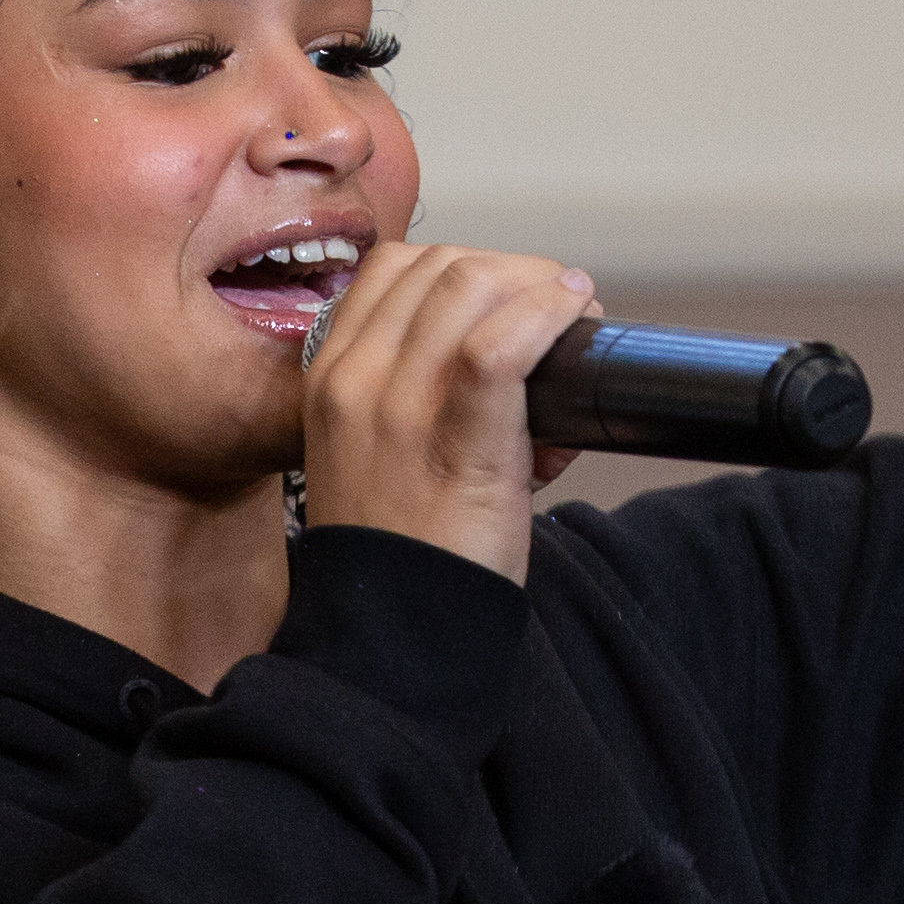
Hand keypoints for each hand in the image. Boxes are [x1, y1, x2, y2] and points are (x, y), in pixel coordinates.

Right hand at [299, 241, 598, 582]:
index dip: (466, 264)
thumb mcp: (378, 455)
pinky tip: (573, 319)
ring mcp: (398, 409)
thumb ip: (418, 395)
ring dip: (539, 286)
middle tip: (558, 303)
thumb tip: (514, 357)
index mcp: (330, 380)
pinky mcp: (454, 441)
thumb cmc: (404, 553)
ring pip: (469, 285)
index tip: (510, 292)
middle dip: (513, 269)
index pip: (391, 269)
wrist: (390, 639)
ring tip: (573, 314)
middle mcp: (355, 381)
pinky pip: (500, 344)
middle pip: (439, 266)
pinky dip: (547, 316)